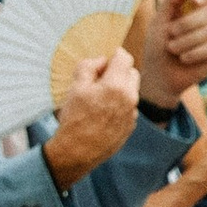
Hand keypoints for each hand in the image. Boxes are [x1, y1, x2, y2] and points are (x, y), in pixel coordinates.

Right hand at [43, 48, 141, 181]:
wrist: (77, 152)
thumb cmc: (75, 118)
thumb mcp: (76, 87)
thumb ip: (89, 66)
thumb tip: (102, 61)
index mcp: (116, 85)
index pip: (124, 58)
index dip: (114, 55)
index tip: (106, 60)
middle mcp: (130, 98)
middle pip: (132, 72)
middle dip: (119, 71)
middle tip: (100, 79)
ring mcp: (132, 113)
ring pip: (131, 91)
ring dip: (120, 88)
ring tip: (100, 98)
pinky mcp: (131, 125)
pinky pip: (129, 107)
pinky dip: (120, 104)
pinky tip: (103, 113)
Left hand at [146, 0, 206, 108]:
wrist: (157, 75)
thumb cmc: (156, 47)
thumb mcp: (158, 22)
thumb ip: (171, 2)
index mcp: (192, 9)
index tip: (194, 0)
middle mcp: (204, 22)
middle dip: (188, 24)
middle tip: (171, 34)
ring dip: (186, 42)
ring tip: (173, 49)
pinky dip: (194, 53)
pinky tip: (184, 59)